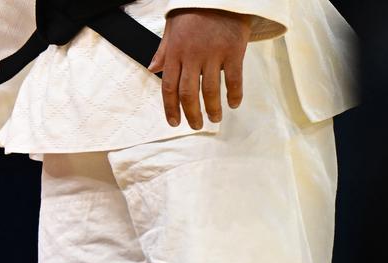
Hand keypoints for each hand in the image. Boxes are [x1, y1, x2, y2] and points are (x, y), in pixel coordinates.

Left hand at [148, 9, 250, 128]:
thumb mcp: (172, 27)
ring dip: (212, 109)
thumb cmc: (194, 10)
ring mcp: (214, 54)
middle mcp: (192, 56)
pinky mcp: (234, 50)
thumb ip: (163, 50)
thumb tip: (152, 69)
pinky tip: (234, 104)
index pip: (169, 87)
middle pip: (189, 93)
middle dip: (191, 114)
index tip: (174, 122)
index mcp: (175, 53)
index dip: (170, 108)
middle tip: (196, 126)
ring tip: (214, 119)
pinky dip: (234, 94)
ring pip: (211, 90)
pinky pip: (234, 78)